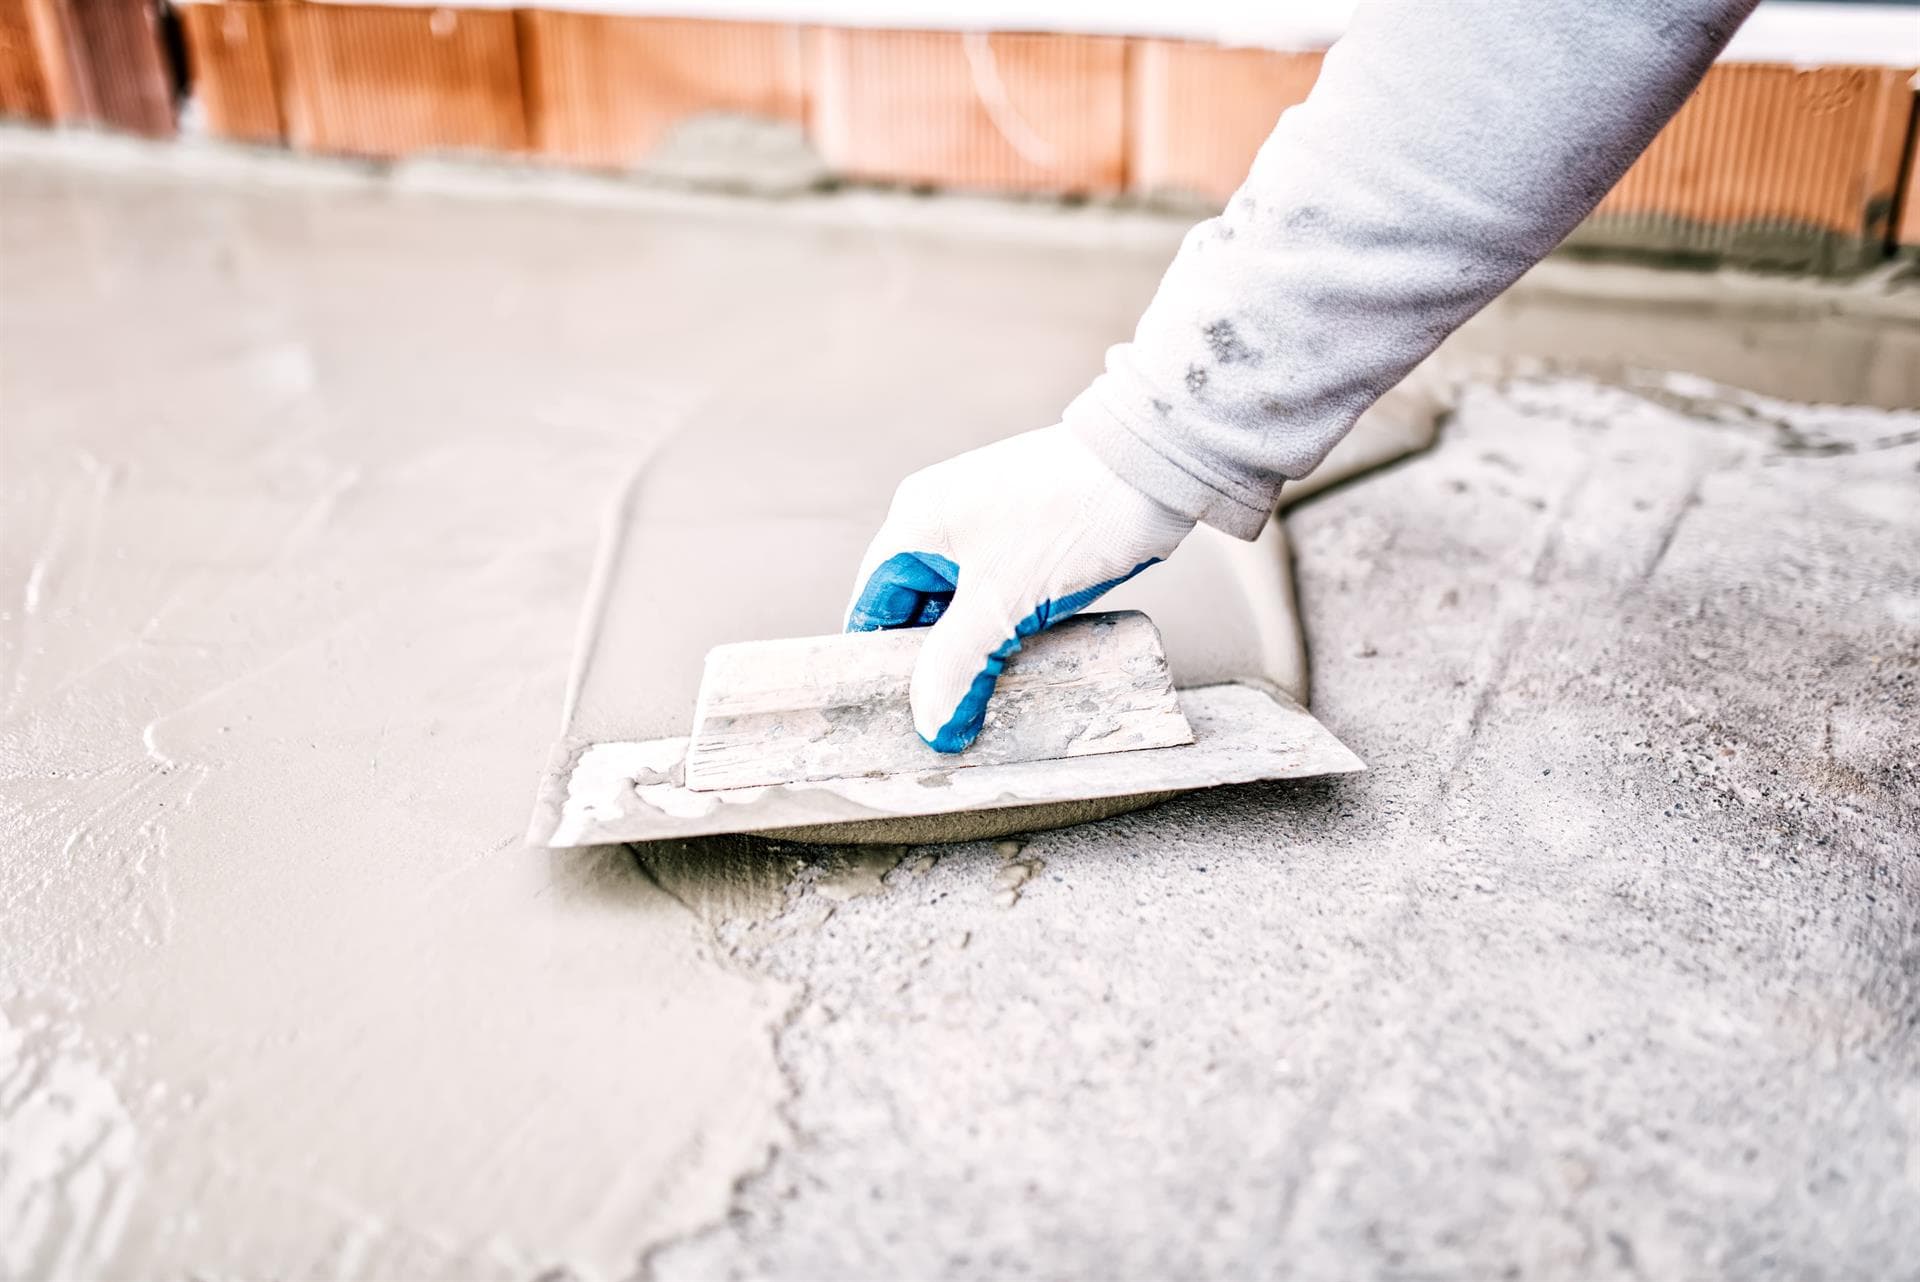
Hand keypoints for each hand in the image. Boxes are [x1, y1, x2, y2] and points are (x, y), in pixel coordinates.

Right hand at [846, 426, 1195, 751]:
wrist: (1156, 467)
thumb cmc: (1072, 518)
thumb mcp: (1003, 603)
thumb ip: (957, 667)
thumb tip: (932, 729)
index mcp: (917, 522)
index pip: (873, 603)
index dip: (876, 661)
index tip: (890, 713)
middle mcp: (944, 521)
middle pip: (915, 609)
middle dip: (929, 663)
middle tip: (941, 719)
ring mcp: (988, 529)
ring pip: (961, 608)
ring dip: (970, 652)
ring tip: (979, 704)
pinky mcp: (1030, 541)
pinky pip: (999, 598)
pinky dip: (1003, 634)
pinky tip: (1017, 669)